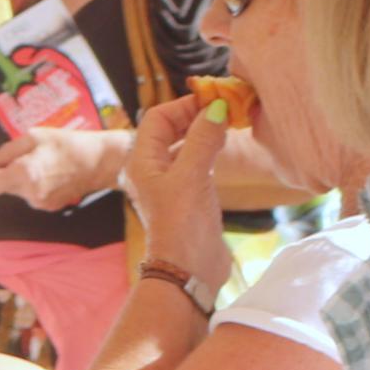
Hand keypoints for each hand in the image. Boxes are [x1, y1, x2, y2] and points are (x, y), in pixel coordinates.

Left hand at [0, 124, 128, 212]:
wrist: (100, 162)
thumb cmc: (68, 144)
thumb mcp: (34, 137)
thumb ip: (8, 149)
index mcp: (24, 173)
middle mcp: (29, 193)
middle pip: (2, 187)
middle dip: (4, 172)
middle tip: (18, 155)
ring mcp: (40, 203)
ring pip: (17, 191)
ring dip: (19, 177)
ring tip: (39, 162)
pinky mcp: (50, 207)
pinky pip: (31, 195)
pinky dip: (33, 184)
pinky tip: (49, 172)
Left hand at [119, 92, 231, 277]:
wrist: (189, 270)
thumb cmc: (182, 224)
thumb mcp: (192, 175)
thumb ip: (203, 139)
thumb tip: (217, 108)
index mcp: (140, 162)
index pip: (157, 118)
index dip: (183, 104)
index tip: (213, 98)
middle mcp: (150, 170)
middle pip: (169, 129)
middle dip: (195, 115)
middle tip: (225, 107)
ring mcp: (168, 184)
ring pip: (184, 145)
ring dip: (203, 132)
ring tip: (228, 122)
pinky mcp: (187, 196)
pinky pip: (195, 162)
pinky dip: (209, 150)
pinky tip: (224, 146)